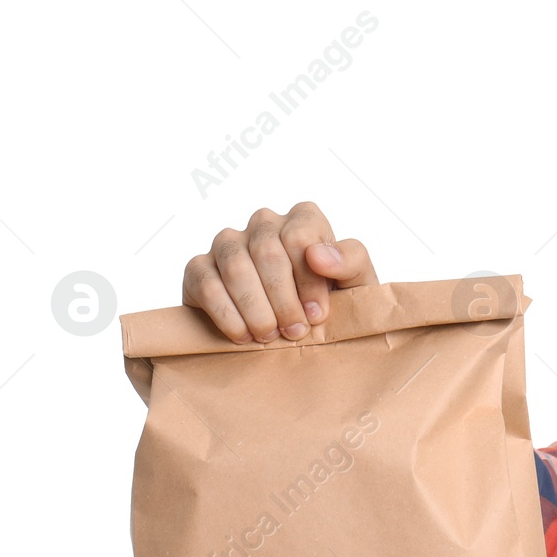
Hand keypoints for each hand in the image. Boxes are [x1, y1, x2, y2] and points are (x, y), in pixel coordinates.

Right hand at [182, 201, 377, 343]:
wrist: (296, 329)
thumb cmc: (330, 303)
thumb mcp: (356, 284)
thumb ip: (351, 262)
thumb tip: (318, 255)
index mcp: (303, 219)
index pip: (299, 237)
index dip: (309, 282)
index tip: (317, 316)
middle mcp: (264, 223)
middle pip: (267, 253)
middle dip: (283, 301)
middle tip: (295, 333)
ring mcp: (228, 242)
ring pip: (236, 267)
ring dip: (256, 310)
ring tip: (270, 337)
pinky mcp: (200, 267)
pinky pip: (206, 285)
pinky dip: (228, 316)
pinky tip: (244, 336)